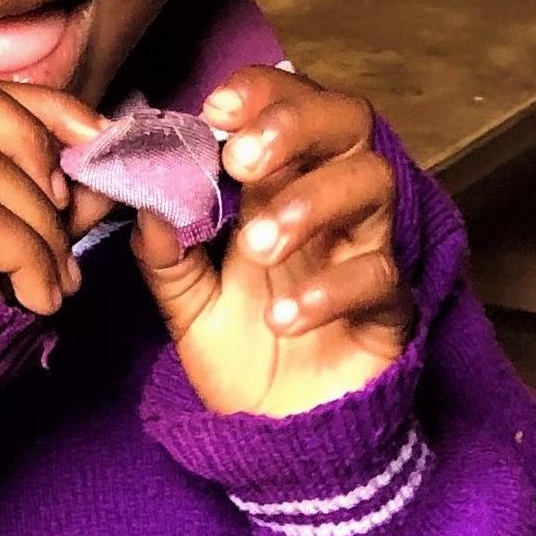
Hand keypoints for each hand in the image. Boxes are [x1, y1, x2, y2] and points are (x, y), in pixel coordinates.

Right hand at [0, 65, 112, 315]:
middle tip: (67, 215)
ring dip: (40, 221)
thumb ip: (45, 204)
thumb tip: (101, 165)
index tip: (94, 137)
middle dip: (36, 147)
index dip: (35, 103)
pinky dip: (27, 255)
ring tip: (58, 278)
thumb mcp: (3, 253)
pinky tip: (38, 301)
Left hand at [132, 67, 410, 416]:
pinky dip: (329, 289)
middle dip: (296, 124)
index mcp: (284, 186)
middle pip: (349, 122)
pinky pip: (380, 275)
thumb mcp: (185, 302)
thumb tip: (143, 198)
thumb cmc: (244, 356)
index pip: (291, 107)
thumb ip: (166, 251)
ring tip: (258, 248)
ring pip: (374, 183)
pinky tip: (281, 319)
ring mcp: (368, 250)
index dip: (263, 93)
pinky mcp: (391, 308)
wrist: (282, 442)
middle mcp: (333, 205)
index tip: (216, 109)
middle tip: (243, 159)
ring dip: (312, 200)